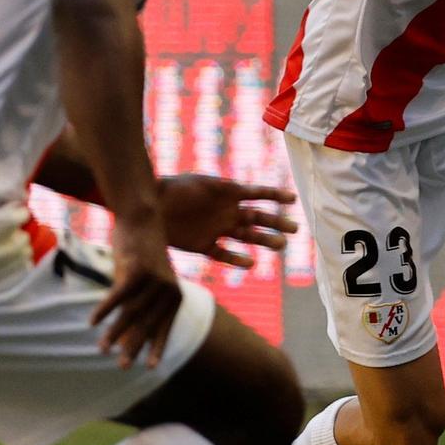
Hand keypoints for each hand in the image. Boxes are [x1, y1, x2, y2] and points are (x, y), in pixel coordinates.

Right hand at [93, 212, 182, 369]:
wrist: (142, 219)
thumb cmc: (142, 254)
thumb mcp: (148, 281)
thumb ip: (142, 304)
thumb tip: (129, 333)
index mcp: (175, 296)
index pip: (164, 328)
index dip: (156, 348)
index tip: (150, 368)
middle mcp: (169, 291)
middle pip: (146, 325)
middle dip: (133, 347)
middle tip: (122, 367)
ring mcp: (155, 281)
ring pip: (130, 313)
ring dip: (114, 333)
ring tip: (102, 350)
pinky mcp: (138, 270)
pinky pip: (117, 296)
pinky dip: (104, 309)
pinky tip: (92, 323)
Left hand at [159, 175, 298, 267]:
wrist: (149, 207)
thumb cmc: (172, 188)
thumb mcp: (195, 182)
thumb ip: (214, 185)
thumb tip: (226, 181)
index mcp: (227, 192)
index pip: (258, 193)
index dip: (275, 196)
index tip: (293, 199)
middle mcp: (226, 211)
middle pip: (258, 218)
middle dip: (277, 223)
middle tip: (295, 230)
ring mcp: (217, 229)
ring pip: (247, 236)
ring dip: (264, 240)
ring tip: (280, 246)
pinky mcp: (204, 245)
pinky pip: (224, 253)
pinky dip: (237, 259)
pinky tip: (251, 263)